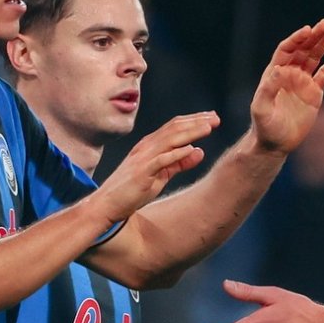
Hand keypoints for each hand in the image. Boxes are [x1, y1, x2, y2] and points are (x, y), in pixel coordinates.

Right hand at [95, 112, 218, 221]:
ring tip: (209, 127)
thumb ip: (179, 163)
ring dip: (190, 132)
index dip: (194, 120)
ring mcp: (143, 158)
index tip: (212, 118)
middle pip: (174, 128)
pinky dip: (176, 153)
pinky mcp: (141, 172)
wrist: (107, 204)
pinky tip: (191, 148)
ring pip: (170, 139)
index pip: (174, 126)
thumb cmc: (133, 191)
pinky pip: (161, 160)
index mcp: (150, 146)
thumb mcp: (161, 176)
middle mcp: (146, 147)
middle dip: (196, 122)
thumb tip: (200, 151)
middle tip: (216, 118)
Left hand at [247, 20, 323, 154]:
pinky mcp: (314, 93)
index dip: (297, 39)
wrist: (275, 143)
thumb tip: (280, 69)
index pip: (286, 50)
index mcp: (275, 73)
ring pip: (315, 58)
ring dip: (323, 43)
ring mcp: (303, 82)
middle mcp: (289, 74)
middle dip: (313, 36)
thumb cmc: (264, 126)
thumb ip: (268, 88)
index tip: (307, 31)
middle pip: (303, 49)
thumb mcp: (261, 108)